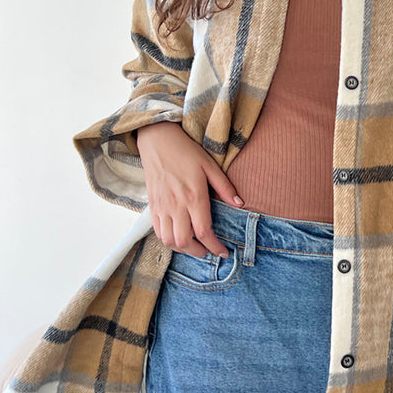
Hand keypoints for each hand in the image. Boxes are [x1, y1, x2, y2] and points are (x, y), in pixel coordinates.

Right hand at [136, 122, 242, 258]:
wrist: (157, 140)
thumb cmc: (185, 151)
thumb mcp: (210, 165)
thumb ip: (225, 187)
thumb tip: (240, 204)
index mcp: (193, 196)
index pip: (204, 231)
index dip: (215, 246)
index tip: (223, 252)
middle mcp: (176, 205)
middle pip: (185, 242)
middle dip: (199, 252)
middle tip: (209, 251)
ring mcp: (162, 207)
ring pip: (169, 241)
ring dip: (183, 249)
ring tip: (195, 246)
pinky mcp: (152, 206)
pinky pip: (158, 232)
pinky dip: (168, 241)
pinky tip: (178, 237)